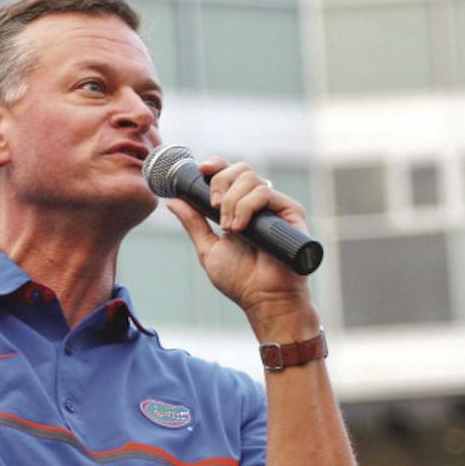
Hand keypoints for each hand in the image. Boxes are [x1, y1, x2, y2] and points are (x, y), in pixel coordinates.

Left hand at [167, 157, 316, 336]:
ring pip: (251, 178)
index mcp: (240, 208)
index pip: (230, 173)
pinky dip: (246, 206)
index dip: (216, 165)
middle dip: (220, 183)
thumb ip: (193, 223)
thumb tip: (173, 201)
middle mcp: (259, 204)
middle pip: (240, 169)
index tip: (201, 169)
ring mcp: (275, 207)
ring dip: (231, 201)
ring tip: (229, 228)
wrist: (264, 300)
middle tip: (213, 208)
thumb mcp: (208, 248)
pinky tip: (241, 228)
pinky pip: (265, 193)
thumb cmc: (240, 281)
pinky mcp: (291, 212)